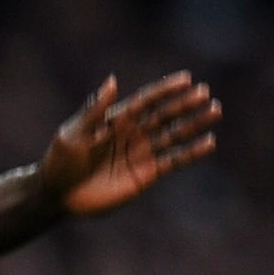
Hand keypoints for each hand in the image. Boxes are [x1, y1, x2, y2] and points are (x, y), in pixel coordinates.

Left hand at [37, 73, 219, 215]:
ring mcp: (141, 153)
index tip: (187, 79)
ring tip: (215, 110)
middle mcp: (133, 133)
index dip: (165, 89)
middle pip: (164, 115)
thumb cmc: (61, 162)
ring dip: (194, 123)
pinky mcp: (146, 175)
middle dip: (184, 104)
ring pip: (174, 135)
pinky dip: (191, 153)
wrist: (58, 195)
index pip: (146, 100)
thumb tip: (113, 81)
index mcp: (116, 119)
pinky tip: (209, 142)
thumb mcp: (73, 134)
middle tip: (205, 93)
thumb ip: (95, 111)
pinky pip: (174, 161)